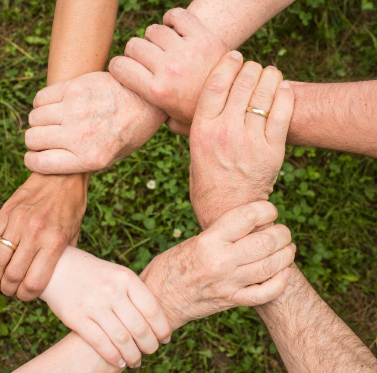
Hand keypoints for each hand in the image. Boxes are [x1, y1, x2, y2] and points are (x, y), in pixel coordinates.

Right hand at [0, 173, 88, 300]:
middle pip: (12, 276)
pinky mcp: (5, 213)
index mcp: (54, 242)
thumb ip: (63, 256)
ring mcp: (17, 222)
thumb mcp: (74, 234)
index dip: (26, 296)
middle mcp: (35, 233)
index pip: (34, 282)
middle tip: (9, 291)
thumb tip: (54, 279)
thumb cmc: (72, 207)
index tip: (26, 296)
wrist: (62, 175)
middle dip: (8, 290)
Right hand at [24, 72, 167, 173]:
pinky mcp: (75, 88)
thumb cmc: (129, 132)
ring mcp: (76, 110)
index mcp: (90, 158)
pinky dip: (42, 103)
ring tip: (54, 120)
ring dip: (40, 121)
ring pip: (34, 118)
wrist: (147, 100)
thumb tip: (49, 161)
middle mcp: (80, 136)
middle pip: (32, 139)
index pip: (40, 163)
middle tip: (48, 137)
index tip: (36, 156)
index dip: (33, 161)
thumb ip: (81, 162)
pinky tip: (56, 105)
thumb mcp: (111, 158)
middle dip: (36, 141)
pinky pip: (41, 98)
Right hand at [40, 246, 171, 368]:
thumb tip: (157, 320)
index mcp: (126, 278)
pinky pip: (100, 343)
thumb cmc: (94, 273)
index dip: (162, 328)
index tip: (165, 338)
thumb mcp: (117, 274)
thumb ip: (134, 293)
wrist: (58, 267)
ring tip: (136, 361)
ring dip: (133, 355)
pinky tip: (119, 362)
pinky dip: (113, 357)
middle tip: (151, 351)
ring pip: (122, 339)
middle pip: (139, 327)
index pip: (152, 309)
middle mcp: (112, 290)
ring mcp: (94, 304)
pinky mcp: (76, 318)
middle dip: (149, 345)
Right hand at [109, 8, 228, 135]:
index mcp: (157, 92)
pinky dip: (172, 20)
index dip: (118, 67)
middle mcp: (169, 69)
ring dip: (154, 39)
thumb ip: (155, 116)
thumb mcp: (175, 124)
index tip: (125, 70)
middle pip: (134, 46)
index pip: (119, 66)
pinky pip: (177, 16)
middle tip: (147, 61)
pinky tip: (175, 31)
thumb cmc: (201, 115)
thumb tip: (140, 111)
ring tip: (163, 49)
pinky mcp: (203, 37)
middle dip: (135, 53)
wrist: (237, 102)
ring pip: (153, 30)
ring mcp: (186, 51)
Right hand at [140, 201, 294, 329]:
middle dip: (282, 233)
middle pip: (266, 241)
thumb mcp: (192, 242)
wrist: (158, 300)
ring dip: (286, 255)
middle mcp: (221, 260)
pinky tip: (284, 273)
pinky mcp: (231, 301)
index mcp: (208, 240)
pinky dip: (281, 282)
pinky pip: (265, 293)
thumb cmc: (170, 266)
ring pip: (271, 266)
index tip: (270, 210)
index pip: (247, 216)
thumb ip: (219, 235)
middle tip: (283, 231)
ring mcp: (228, 283)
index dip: (266, 209)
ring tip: (288, 248)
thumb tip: (249, 226)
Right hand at [189, 52, 293, 228]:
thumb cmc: (207, 181)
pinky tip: (283, 88)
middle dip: (251, 68)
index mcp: (202, 130)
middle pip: (243, 83)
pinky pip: (283, 112)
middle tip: (254, 67)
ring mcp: (250, 141)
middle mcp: (225, 132)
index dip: (228, 63)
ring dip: (270, 76)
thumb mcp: (193, 151)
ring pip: (264, 93)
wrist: (228, 211)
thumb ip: (196, 126)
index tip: (234, 55)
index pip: (216, 83)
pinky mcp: (271, 151)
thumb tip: (193, 103)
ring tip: (270, 74)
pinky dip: (285, 94)